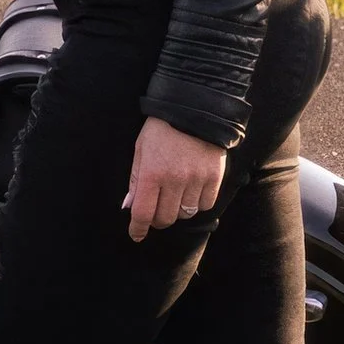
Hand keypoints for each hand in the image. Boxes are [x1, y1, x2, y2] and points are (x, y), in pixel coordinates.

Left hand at [125, 116, 226, 244]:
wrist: (193, 108)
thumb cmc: (161, 128)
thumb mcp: (141, 150)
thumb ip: (136, 179)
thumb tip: (129, 206)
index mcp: (152, 173)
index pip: (143, 212)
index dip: (138, 228)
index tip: (136, 235)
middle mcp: (174, 180)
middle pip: (165, 218)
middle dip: (157, 220)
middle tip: (156, 212)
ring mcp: (196, 179)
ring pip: (185, 213)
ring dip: (177, 211)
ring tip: (175, 197)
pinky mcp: (214, 177)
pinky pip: (205, 204)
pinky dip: (197, 203)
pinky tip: (192, 191)